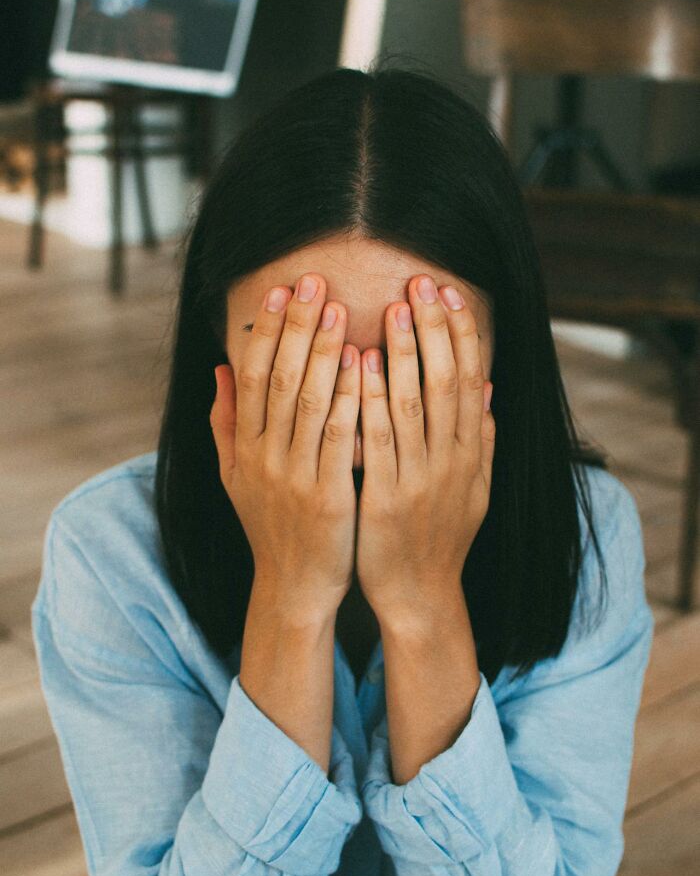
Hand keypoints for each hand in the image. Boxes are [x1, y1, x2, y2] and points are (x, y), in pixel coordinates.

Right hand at [210, 273, 360, 618]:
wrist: (295, 585)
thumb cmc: (272, 525)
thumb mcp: (237, 476)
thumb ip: (226, 423)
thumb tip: (220, 369)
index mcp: (245, 447)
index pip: (251, 376)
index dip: (265, 331)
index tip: (281, 291)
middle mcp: (264, 457)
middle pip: (277, 379)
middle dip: (295, 327)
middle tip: (313, 281)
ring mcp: (294, 476)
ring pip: (306, 402)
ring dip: (322, 352)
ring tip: (338, 309)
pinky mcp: (327, 496)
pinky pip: (337, 439)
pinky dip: (347, 399)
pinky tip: (363, 365)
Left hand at [355, 274, 494, 618]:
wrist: (419, 593)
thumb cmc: (440, 536)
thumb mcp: (474, 487)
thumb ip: (481, 438)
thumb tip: (488, 387)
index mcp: (472, 454)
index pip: (470, 379)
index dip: (460, 334)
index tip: (447, 293)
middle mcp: (453, 462)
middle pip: (447, 382)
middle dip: (434, 329)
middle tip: (420, 282)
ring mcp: (420, 480)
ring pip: (415, 405)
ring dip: (405, 353)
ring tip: (393, 307)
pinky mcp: (386, 499)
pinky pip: (378, 441)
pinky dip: (370, 400)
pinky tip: (360, 365)